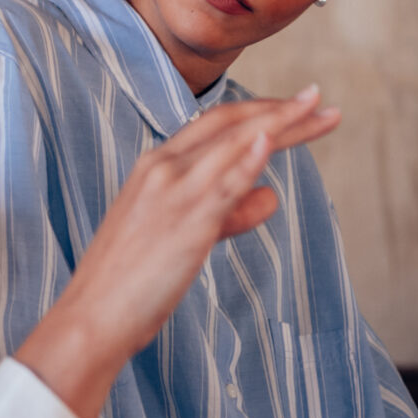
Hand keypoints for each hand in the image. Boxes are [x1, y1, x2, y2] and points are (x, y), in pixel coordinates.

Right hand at [17, 87, 340, 417]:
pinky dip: (251, 156)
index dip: (259, 110)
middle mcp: (163, 166)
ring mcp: (174, 191)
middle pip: (232, 123)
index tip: (294, 108)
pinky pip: (225, 182)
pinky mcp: (187, 221)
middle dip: (281, 109)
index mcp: (155, 165)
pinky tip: (275, 137)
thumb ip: (228, 212)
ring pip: (237, 143)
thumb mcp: (183, 236)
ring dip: (284, 123)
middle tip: (321, 100)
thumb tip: (271, 194)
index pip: (216, 124)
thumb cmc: (133, 283)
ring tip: (324, 113)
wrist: (92, 316)